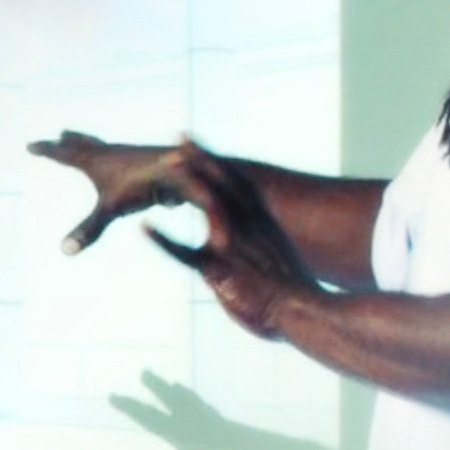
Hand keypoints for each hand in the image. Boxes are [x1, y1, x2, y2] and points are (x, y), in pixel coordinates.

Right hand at [26, 130, 188, 253]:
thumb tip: (63, 251)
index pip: (65, 155)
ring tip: (91, 144)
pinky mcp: (151, 163)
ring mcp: (134, 156)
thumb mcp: (113, 207)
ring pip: (111, 150)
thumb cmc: (149, 185)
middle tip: (61, 135)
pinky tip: (129, 165)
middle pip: (88, 146)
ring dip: (97, 146)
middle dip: (72, 142)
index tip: (29, 145)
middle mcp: (115, 153)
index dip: (47, 151)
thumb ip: (90, 228)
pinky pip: (129, 161)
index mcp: (98, 160)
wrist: (188, 167)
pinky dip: (121, 158)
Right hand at [109, 370, 267, 449]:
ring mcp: (219, 424)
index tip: (113, 396)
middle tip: (145, 372)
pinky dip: (202, 407)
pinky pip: (211, 412)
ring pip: (195, 404)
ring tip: (175, 386)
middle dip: (158, 388)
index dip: (133, 408)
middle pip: (175, 402)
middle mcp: (201, 425)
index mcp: (188, 436)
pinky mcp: (235, 429)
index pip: (152, 419)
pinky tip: (207, 412)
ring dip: (182, 395)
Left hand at [144, 143, 318, 339]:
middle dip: (200, 158)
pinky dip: (163, 241)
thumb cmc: (297, 300)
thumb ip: (264, 257)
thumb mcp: (282, 270)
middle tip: (180, 136)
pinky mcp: (220, 271)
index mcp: (264, 227)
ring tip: (161, 165)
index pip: (240, 186)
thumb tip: (258, 256)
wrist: (306, 313)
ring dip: (183, 185)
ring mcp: (233, 248)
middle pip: (221, 185)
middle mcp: (248, 230)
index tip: (204, 148)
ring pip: (204, 207)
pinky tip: (143, 229)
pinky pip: (185, 253)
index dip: (220, 166)